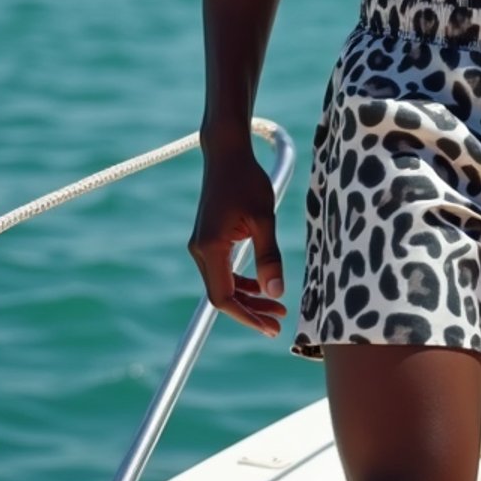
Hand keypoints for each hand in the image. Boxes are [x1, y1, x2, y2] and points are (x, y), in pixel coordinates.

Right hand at [188, 145, 286, 334]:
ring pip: (223, 283)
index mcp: (210, 248)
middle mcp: (201, 251)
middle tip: (279, 321)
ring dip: (249, 296)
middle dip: (251, 310)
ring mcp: (202, 245)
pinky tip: (262, 284)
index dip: (247, 316)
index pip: (224, 297)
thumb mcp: (264, 218)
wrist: (227, 154)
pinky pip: (224, 269)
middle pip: (223, 294)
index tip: (270, 327)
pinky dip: (242, 280)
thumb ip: (269, 256)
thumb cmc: (247, 181)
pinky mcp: (209, 239)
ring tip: (277, 306)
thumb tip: (276, 292)